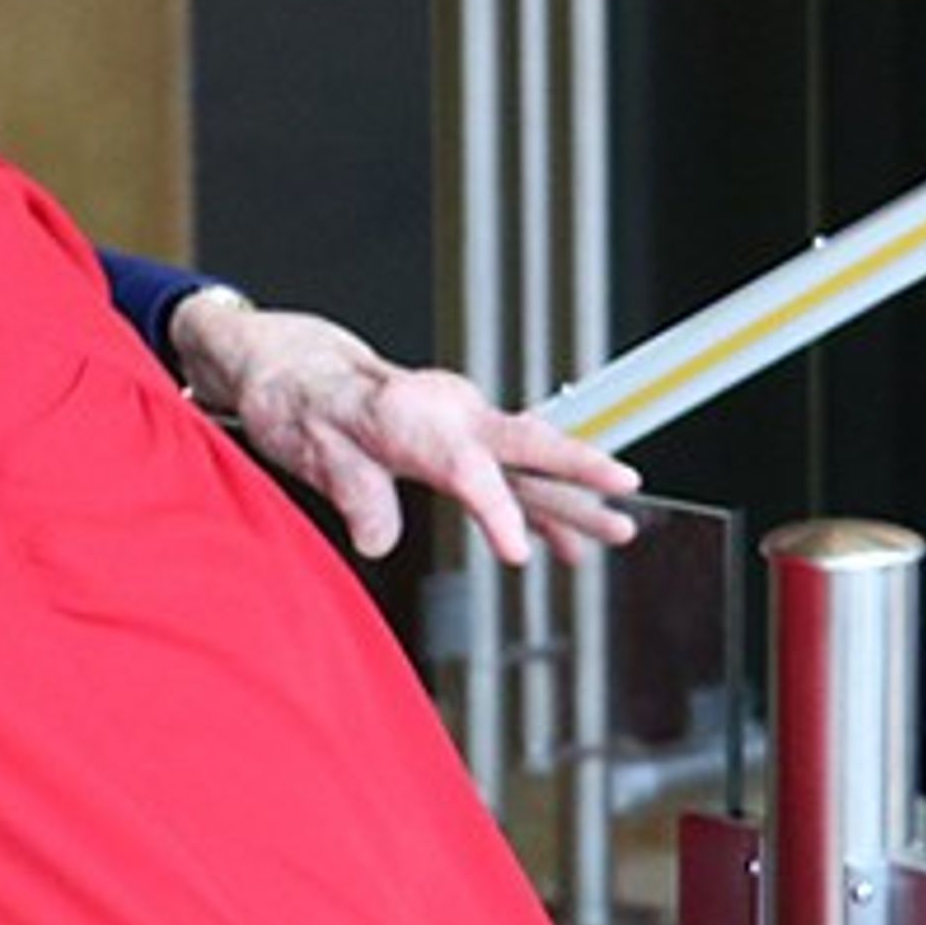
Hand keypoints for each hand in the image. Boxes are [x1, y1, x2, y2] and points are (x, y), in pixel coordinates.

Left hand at [174, 292, 638, 566]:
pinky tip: (566, 546)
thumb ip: (350, 486)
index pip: (464, 465)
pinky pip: (510, 479)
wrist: (298, 370)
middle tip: (627, 490)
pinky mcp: (458, 445)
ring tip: (621, 532)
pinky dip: (540, 511)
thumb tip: (377, 540)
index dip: (495, 509)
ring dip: (573, 499)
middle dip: (578, 470)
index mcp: (410, 411)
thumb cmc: (300, 400)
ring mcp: (459, 428)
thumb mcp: (308, 443)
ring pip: (528, 466)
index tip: (517, 554)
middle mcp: (446, 413)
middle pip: (524, 444)